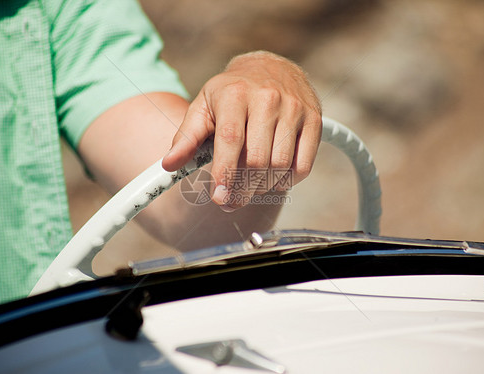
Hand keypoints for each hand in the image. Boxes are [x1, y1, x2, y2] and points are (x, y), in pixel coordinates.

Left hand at [162, 51, 321, 210]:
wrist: (271, 67)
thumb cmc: (231, 92)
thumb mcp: (203, 107)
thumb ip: (186, 137)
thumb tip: (169, 165)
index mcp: (235, 95)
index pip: (231, 140)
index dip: (225, 173)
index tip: (219, 197)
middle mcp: (268, 99)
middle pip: (257, 159)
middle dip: (242, 189)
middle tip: (231, 202)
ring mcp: (294, 109)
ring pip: (280, 165)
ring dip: (263, 188)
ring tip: (250, 189)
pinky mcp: (314, 120)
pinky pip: (303, 165)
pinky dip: (287, 182)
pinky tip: (273, 180)